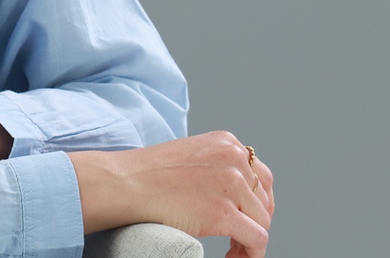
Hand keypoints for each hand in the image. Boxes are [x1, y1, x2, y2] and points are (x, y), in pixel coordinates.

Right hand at [70, 131, 274, 257]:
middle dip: (255, 222)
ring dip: (249, 241)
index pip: (260, 177)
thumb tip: (235, 195)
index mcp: (227, 143)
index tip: (246, 218)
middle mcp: (235, 158)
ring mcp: (232, 185)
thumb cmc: (147, 174)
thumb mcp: (191, 156)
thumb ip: (217, 166)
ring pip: (262, 223)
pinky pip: (256, 240)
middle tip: (239, 238)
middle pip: (264, 201)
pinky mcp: (224, 212)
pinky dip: (250, 254)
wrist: (125, 183)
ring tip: (232, 250)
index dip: (257, 203)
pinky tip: (231, 256)